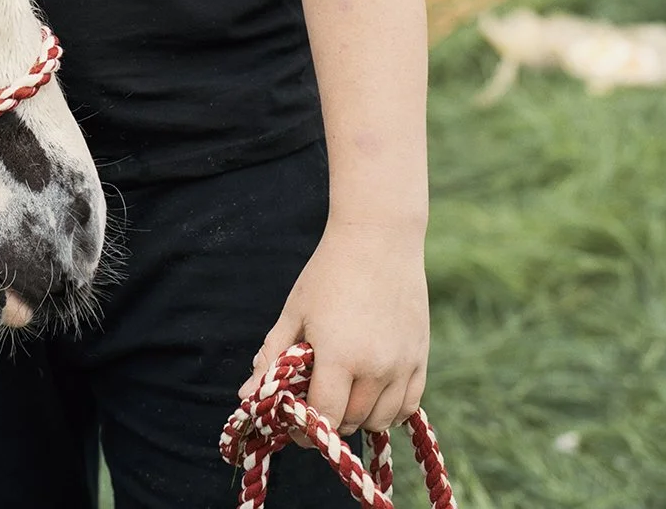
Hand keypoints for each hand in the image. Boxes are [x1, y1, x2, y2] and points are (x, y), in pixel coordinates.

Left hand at [238, 220, 428, 437]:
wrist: (378, 238)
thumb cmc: (328, 272)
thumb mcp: (295, 312)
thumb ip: (272, 358)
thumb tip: (245, 396)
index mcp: (339, 357)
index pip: (324, 417)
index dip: (306, 427)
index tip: (295, 422)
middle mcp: (375, 368)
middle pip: (352, 422)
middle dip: (329, 419)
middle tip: (316, 401)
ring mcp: (402, 365)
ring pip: (381, 420)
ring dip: (359, 417)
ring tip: (343, 394)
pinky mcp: (420, 358)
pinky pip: (408, 407)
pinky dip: (389, 410)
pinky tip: (372, 394)